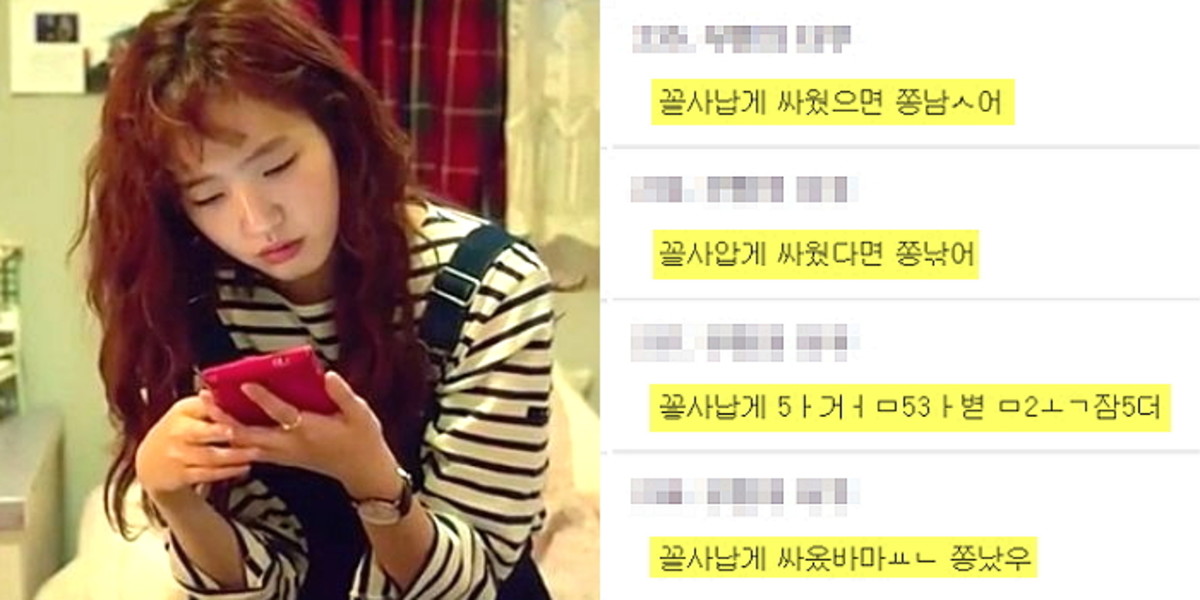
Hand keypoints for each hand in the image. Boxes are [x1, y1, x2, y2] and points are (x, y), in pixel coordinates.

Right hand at [135, 395, 260, 500]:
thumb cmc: (178, 431)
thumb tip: (235, 387)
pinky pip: (208, 474)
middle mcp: (178, 432)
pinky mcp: (183, 475)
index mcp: (182, 412)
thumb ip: (208, 404)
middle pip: (201, 432)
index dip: (217, 406)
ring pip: (210, 456)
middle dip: (219, 431)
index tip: (238, 403)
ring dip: (234, 455)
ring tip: (255, 452)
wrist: (149, 463)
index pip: (200, 406)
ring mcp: (179, 455)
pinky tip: (245, 467)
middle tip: (240, 431)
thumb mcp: (186, 412)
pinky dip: (227, 472)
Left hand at [206, 372, 401, 497]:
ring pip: (246, 444)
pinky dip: (235, 440)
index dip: (263, 398)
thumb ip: (343, 395)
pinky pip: (251, 451)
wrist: (363, 472)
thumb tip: (328, 375)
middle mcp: (291, 444)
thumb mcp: (361, 414)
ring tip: (209, 410)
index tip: (244, 383)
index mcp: (310, 430)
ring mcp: (284, 454)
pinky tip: (224, 428)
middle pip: (250, 434)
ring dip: (225, 428)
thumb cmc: (363, 440)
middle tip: (206, 399)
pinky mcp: (282, 458)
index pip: (281, 413)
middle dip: (226, 417)